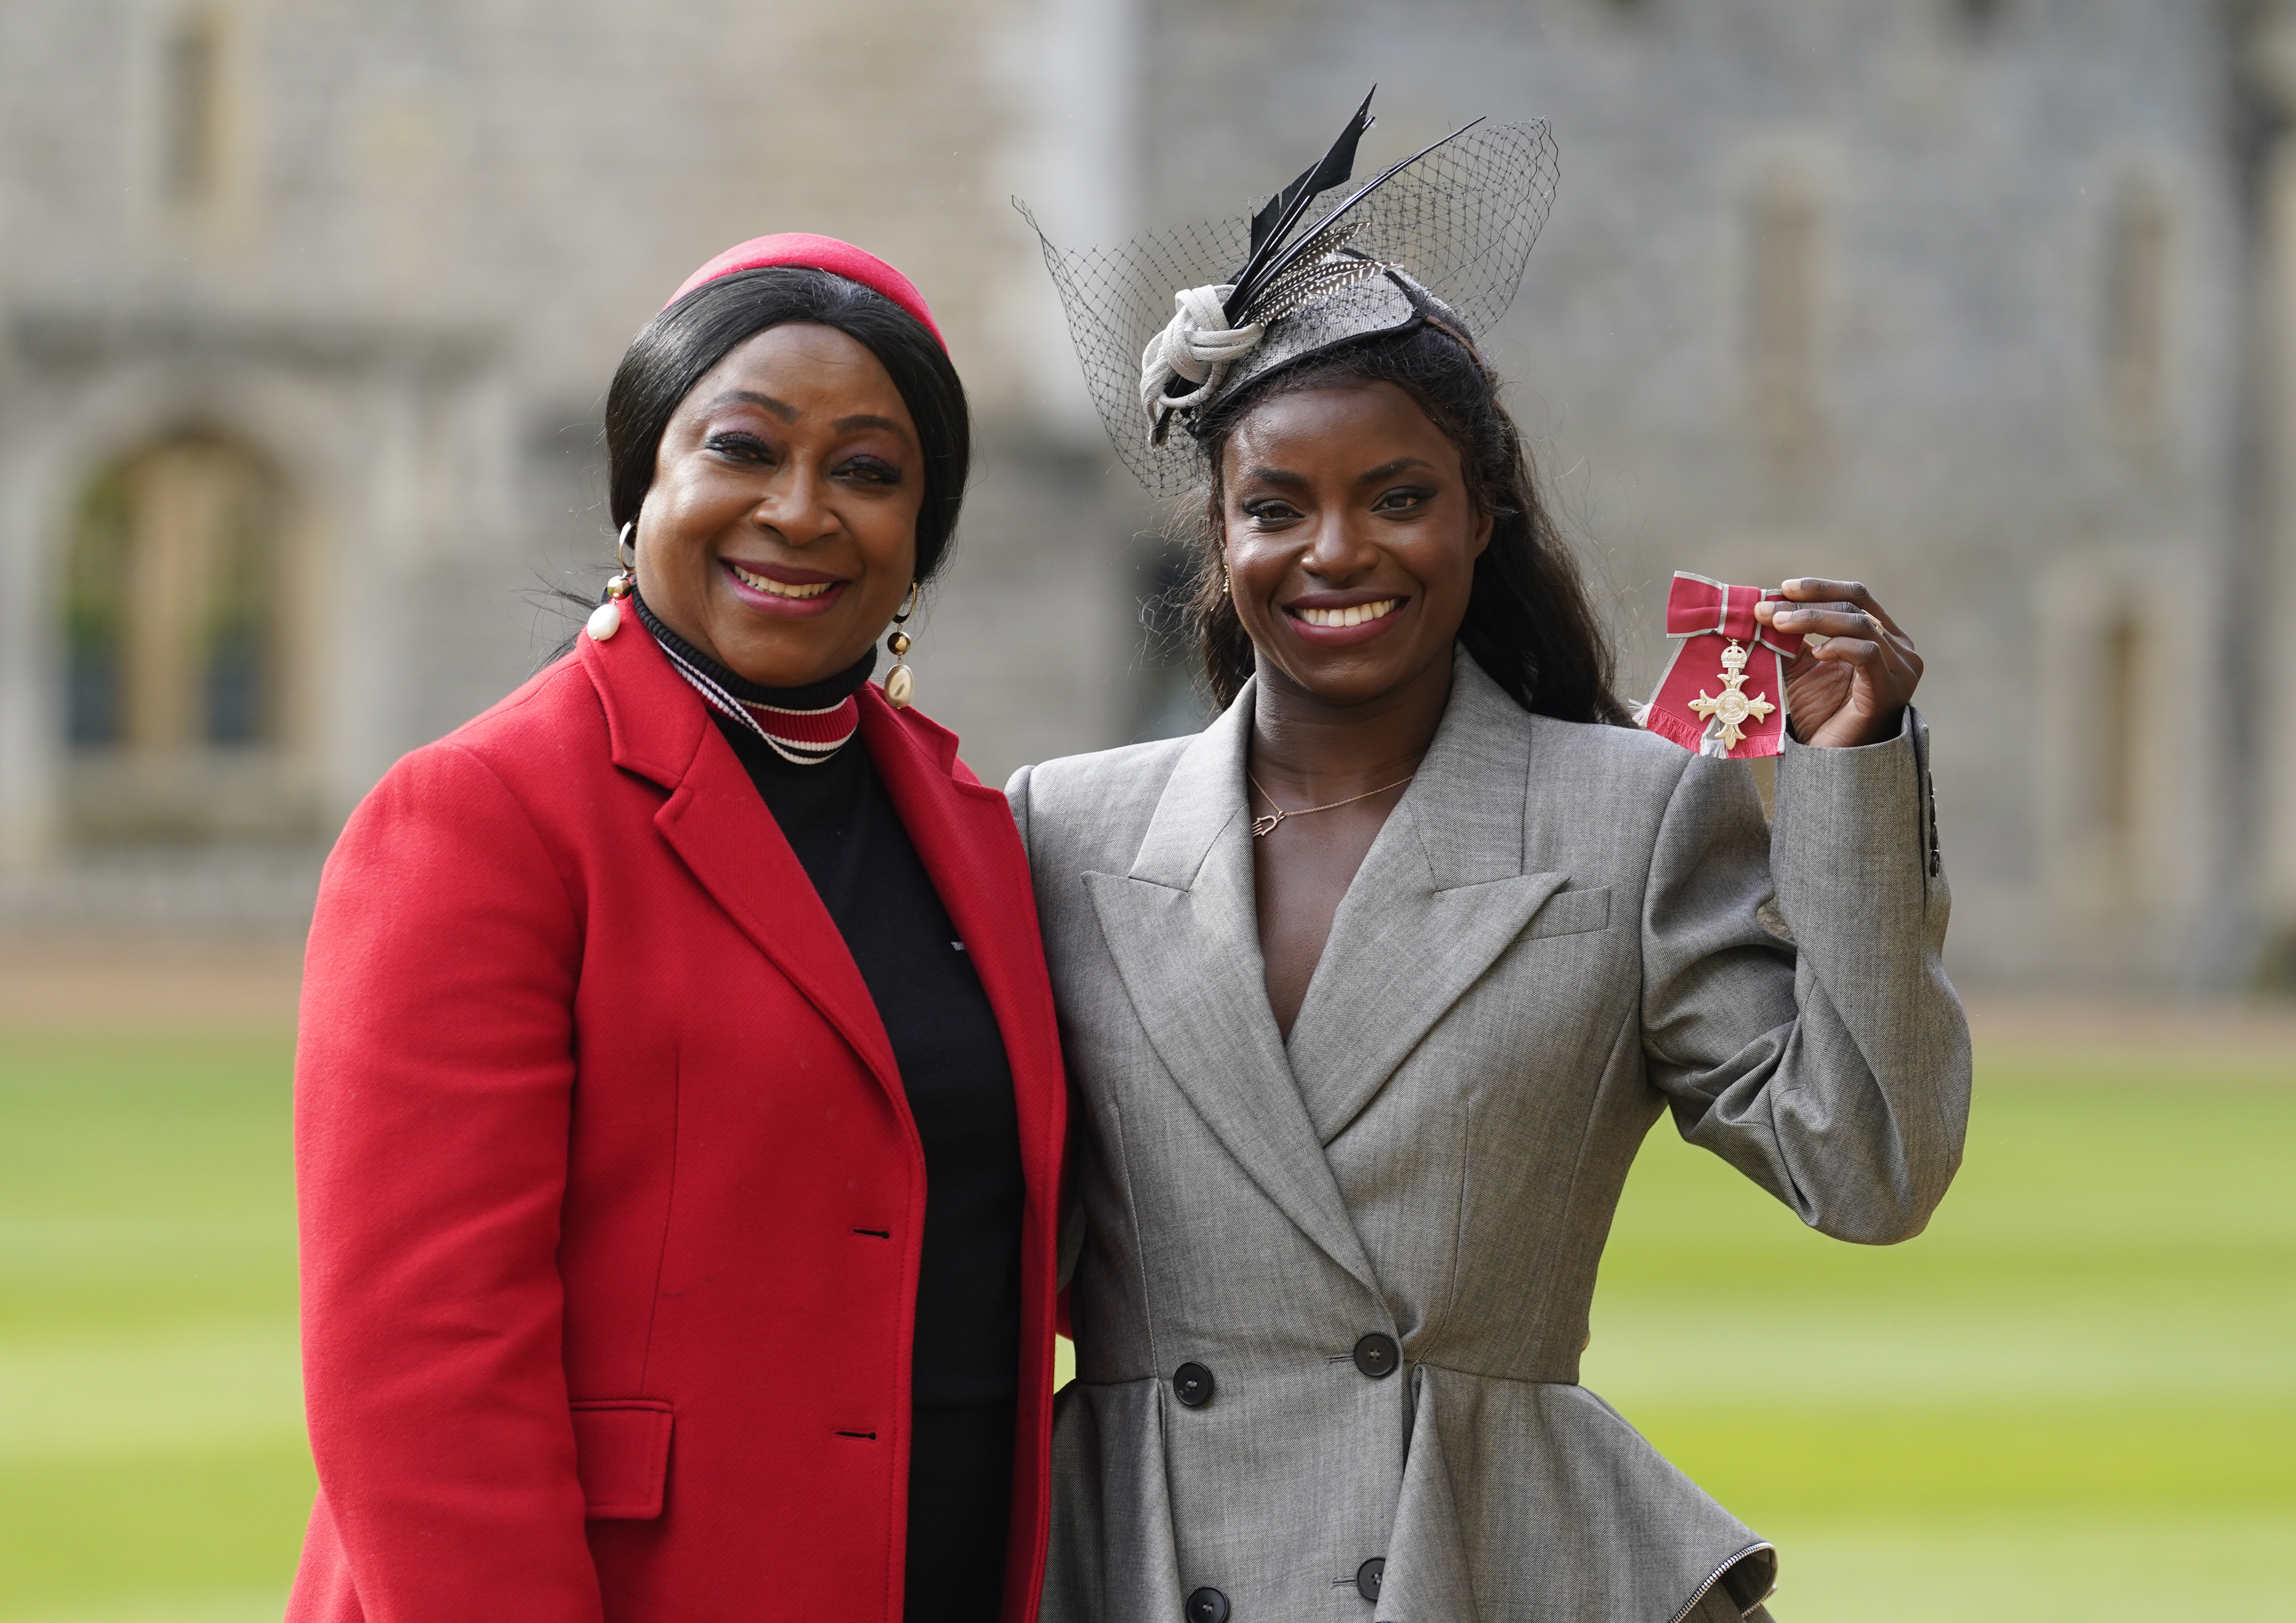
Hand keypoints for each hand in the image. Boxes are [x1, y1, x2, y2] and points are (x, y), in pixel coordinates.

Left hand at [1752, 579, 1921, 747]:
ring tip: (1778, 624)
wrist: (1831, 761)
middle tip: (1768, 608)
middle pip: (1856, 606)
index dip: (1820, 588)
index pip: (1857, 597)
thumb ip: (1793, 638)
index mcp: (1884, 637)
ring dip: (1814, 619)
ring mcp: (1901, 668)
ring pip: (1859, 624)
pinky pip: (1868, 653)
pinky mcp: (1891, 688)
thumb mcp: (1803, 667)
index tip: (1783, 588)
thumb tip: (1764, 605)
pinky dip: (1838, 646)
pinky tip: (1815, 653)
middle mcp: (1900, 649)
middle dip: (1808, 603)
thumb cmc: (1820, 715)